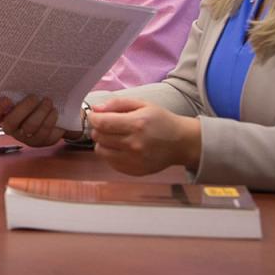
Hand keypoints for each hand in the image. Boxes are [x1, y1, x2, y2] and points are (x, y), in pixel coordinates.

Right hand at [0, 95, 80, 147]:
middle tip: (34, 97)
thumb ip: (16, 91)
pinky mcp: (40, 142)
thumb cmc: (30, 102)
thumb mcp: (21, 96)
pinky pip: (45, 134)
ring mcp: (25, 137)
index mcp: (2, 115)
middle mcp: (10, 129)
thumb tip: (22, 73)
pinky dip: (51, 121)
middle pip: (11, 122)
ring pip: (31, 127)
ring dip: (41, 112)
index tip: (7, 99)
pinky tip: (54, 112)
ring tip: (48, 101)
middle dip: (25, 108)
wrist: (47, 116)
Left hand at [87, 98, 202, 175]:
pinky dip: (110, 154)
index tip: (96, 115)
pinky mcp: (135, 171)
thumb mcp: (142, 104)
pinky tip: (120, 148)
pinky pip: (110, 163)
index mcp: (137, 124)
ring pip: (101, 151)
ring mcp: (134, 160)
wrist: (181, 142)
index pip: (101, 123)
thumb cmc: (161, 120)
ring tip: (114, 137)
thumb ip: (117, 103)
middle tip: (107, 125)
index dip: (94, 118)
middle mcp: (134, 144)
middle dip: (98, 129)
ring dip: (102, 142)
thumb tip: (95, 109)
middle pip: (99, 136)